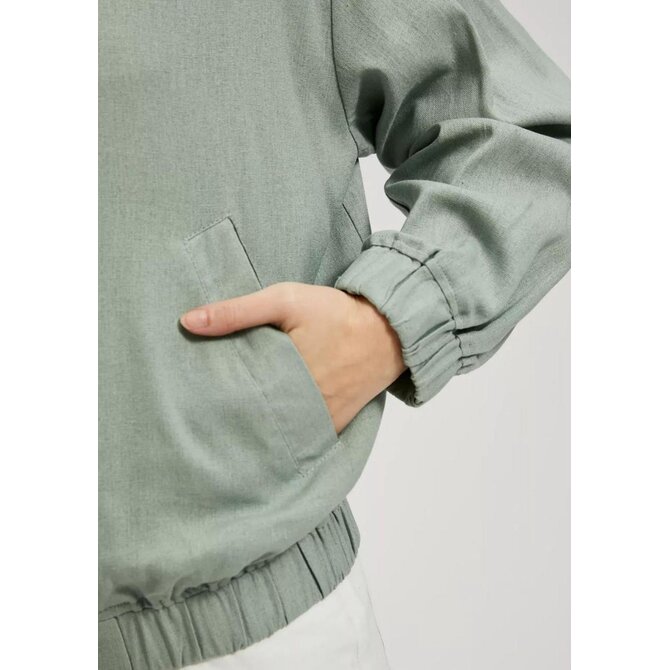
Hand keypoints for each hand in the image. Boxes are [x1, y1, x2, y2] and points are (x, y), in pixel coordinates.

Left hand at [180, 282, 406, 432]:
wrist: (388, 331)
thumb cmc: (336, 313)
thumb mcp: (284, 300)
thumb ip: (237, 311)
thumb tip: (188, 322)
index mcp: (284, 377)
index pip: (236, 401)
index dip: (214, 403)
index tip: (194, 403)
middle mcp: (303, 406)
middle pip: (255, 422)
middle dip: (232, 421)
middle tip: (205, 419)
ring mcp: (321, 420)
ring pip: (279, 435)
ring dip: (259, 430)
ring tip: (230, 428)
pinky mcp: (335, 424)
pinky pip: (305, 438)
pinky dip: (288, 436)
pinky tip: (269, 429)